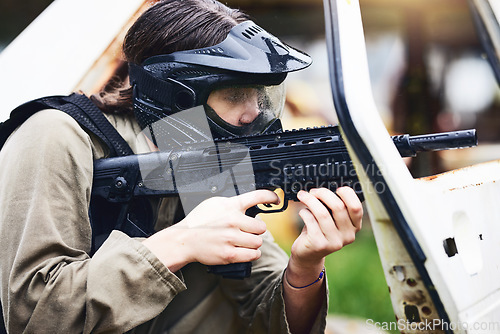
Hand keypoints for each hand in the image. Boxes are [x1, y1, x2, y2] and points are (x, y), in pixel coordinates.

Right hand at [142, 190, 278, 271]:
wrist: (184, 240)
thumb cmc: (199, 221)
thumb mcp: (214, 203)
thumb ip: (233, 203)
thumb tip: (250, 201)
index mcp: (230, 206)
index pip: (257, 196)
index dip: (271, 196)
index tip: (276, 199)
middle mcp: (232, 221)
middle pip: (261, 227)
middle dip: (257, 230)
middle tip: (248, 232)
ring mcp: (231, 238)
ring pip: (258, 242)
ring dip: (254, 243)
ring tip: (245, 242)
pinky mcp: (229, 254)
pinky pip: (253, 255)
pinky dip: (252, 254)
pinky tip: (246, 251)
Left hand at [287, 187, 362, 282]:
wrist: (308, 254)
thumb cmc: (319, 231)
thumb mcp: (331, 219)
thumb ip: (333, 207)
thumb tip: (323, 189)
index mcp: (354, 226)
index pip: (356, 207)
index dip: (347, 194)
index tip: (336, 188)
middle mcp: (348, 235)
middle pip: (338, 207)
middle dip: (323, 194)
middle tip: (313, 191)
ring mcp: (334, 242)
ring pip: (322, 213)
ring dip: (310, 200)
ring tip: (302, 196)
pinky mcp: (320, 244)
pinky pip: (311, 221)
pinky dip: (304, 212)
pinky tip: (302, 212)